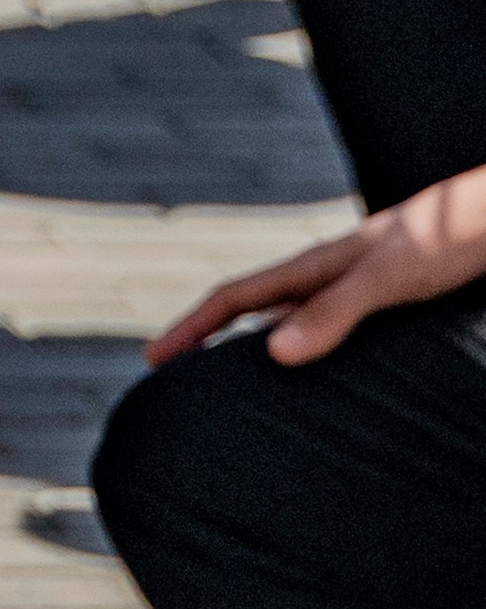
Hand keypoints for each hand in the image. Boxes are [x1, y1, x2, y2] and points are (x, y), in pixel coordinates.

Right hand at [148, 163, 485, 369]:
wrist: (484, 221)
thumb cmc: (440, 242)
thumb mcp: (385, 278)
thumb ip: (334, 312)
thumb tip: (272, 355)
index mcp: (311, 268)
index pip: (232, 300)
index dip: (191, 330)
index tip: (156, 360)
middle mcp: (322, 277)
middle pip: (248, 311)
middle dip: (207, 341)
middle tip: (177, 379)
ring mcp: (348, 287)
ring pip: (284, 321)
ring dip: (249, 349)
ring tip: (230, 387)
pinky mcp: (379, 300)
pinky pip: (321, 330)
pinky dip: (298, 351)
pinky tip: (312, 375)